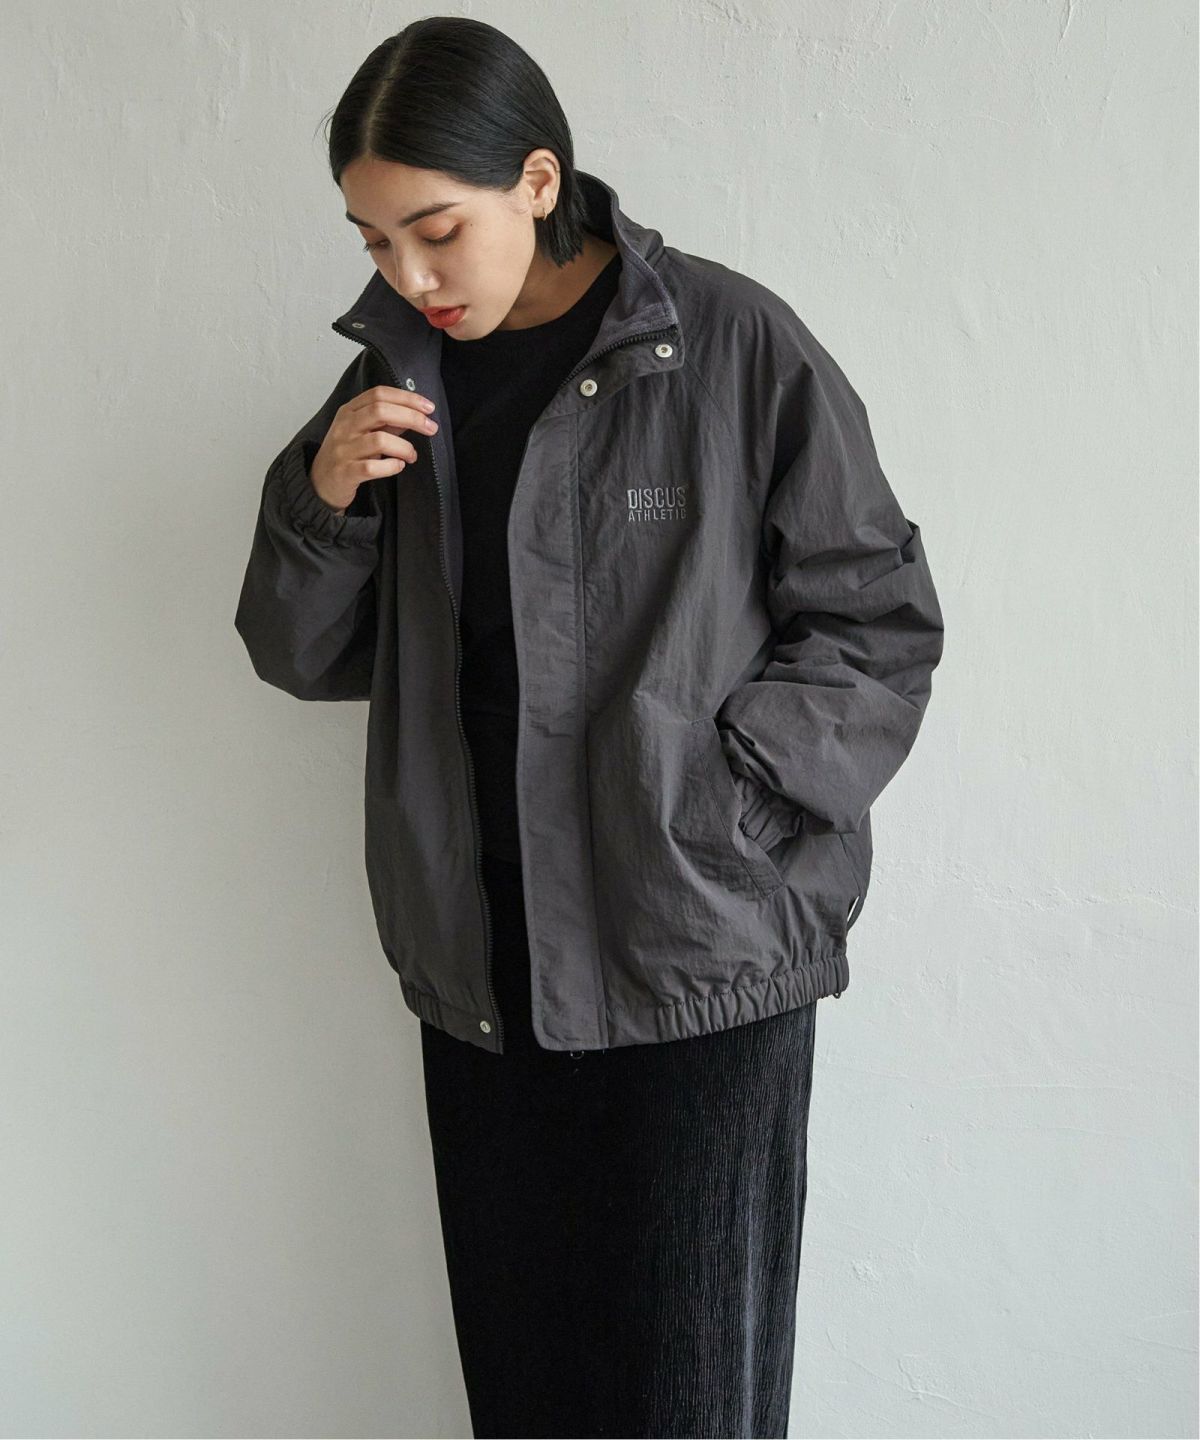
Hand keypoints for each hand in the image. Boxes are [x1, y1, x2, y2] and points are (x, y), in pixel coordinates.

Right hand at [309, 385, 438, 511]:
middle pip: (380, 411)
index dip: (407, 398)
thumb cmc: (346, 453)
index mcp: (349, 411)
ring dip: (404, 447)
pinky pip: (373, 467)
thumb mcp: (362, 431)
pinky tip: (398, 466)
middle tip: (431, 428)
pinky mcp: (345, 472)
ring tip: (411, 455)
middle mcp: (344, 427)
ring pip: (379, 440)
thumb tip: (416, 415)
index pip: (379, 394)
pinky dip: (391, 466)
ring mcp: (343, 449)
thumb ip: (386, 422)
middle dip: (412, 417)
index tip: (428, 407)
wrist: (320, 483)